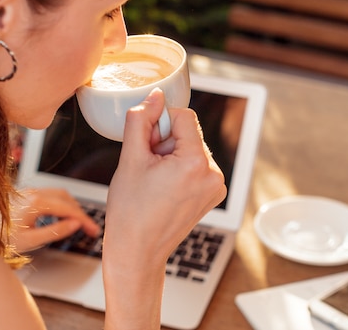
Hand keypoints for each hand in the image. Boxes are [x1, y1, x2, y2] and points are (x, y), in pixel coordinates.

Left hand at [10, 188, 99, 252]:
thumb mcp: (29, 240)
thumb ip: (55, 231)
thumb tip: (75, 225)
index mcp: (36, 203)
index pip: (69, 209)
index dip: (85, 220)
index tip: (94, 231)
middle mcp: (34, 194)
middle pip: (67, 198)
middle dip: (81, 212)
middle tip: (89, 228)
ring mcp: (29, 193)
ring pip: (59, 194)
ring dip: (71, 207)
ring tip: (78, 223)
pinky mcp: (25, 196)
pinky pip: (50, 195)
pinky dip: (61, 204)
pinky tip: (60, 217)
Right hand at [101, 88, 226, 328]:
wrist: (138, 252)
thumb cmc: (131, 211)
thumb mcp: (131, 159)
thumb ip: (141, 120)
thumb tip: (154, 96)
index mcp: (196, 163)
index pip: (183, 116)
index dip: (159, 124)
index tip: (145, 144)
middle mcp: (213, 173)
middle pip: (188, 133)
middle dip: (165, 142)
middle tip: (147, 167)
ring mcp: (216, 186)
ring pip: (191, 148)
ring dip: (171, 155)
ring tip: (154, 181)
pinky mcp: (212, 194)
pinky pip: (196, 165)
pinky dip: (179, 168)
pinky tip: (164, 187)